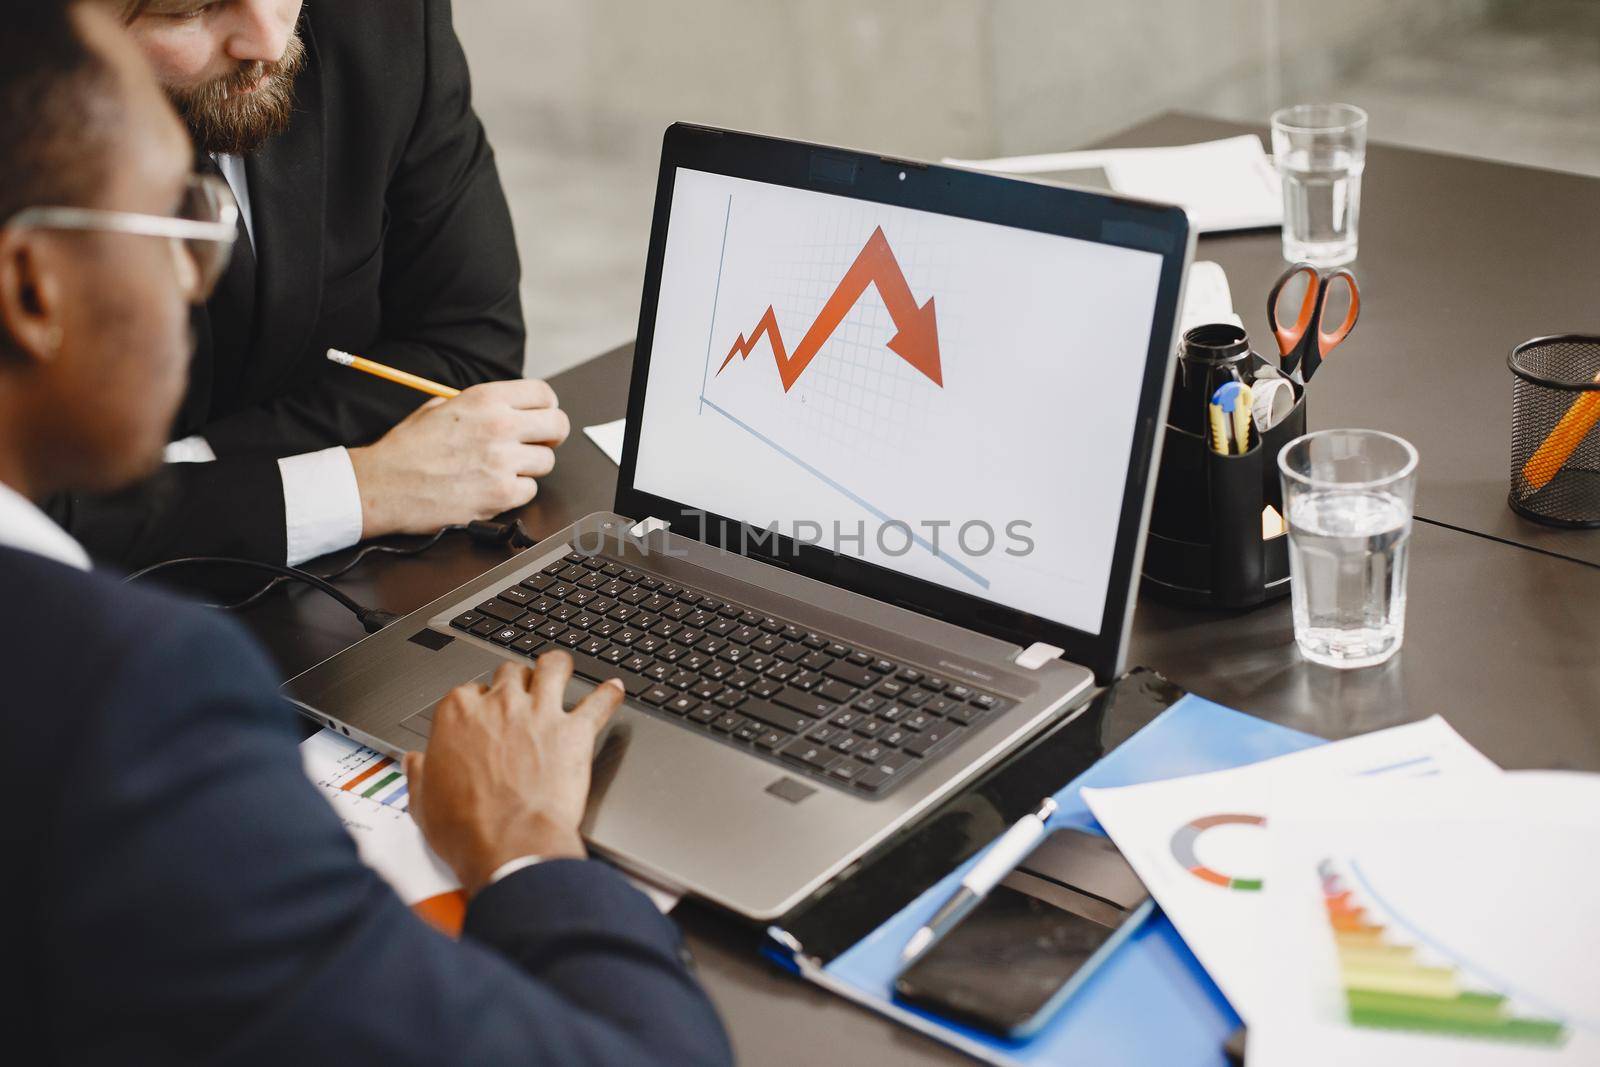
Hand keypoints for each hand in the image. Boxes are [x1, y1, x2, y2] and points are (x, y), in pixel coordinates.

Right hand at [347, 379, 569, 537]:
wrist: (383, 486)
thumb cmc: (408, 448)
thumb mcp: (440, 407)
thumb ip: (481, 406)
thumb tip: (511, 408)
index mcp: (485, 399)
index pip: (544, 394)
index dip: (547, 406)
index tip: (542, 416)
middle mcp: (499, 426)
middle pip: (558, 426)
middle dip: (550, 435)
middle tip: (537, 443)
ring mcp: (503, 462)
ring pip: (547, 462)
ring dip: (529, 467)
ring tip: (500, 469)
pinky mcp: (502, 495)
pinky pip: (530, 491)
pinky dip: (515, 492)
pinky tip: (490, 488)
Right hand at [404, 652, 623, 896]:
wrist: (510, 847)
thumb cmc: (468, 829)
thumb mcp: (423, 803)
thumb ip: (420, 773)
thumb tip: (416, 762)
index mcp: (458, 715)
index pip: (469, 691)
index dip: (479, 704)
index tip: (483, 716)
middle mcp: (500, 705)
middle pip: (510, 673)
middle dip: (516, 682)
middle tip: (522, 696)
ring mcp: (539, 714)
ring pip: (553, 667)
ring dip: (558, 667)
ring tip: (563, 670)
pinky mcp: (574, 732)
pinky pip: (599, 701)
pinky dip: (609, 694)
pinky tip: (614, 690)